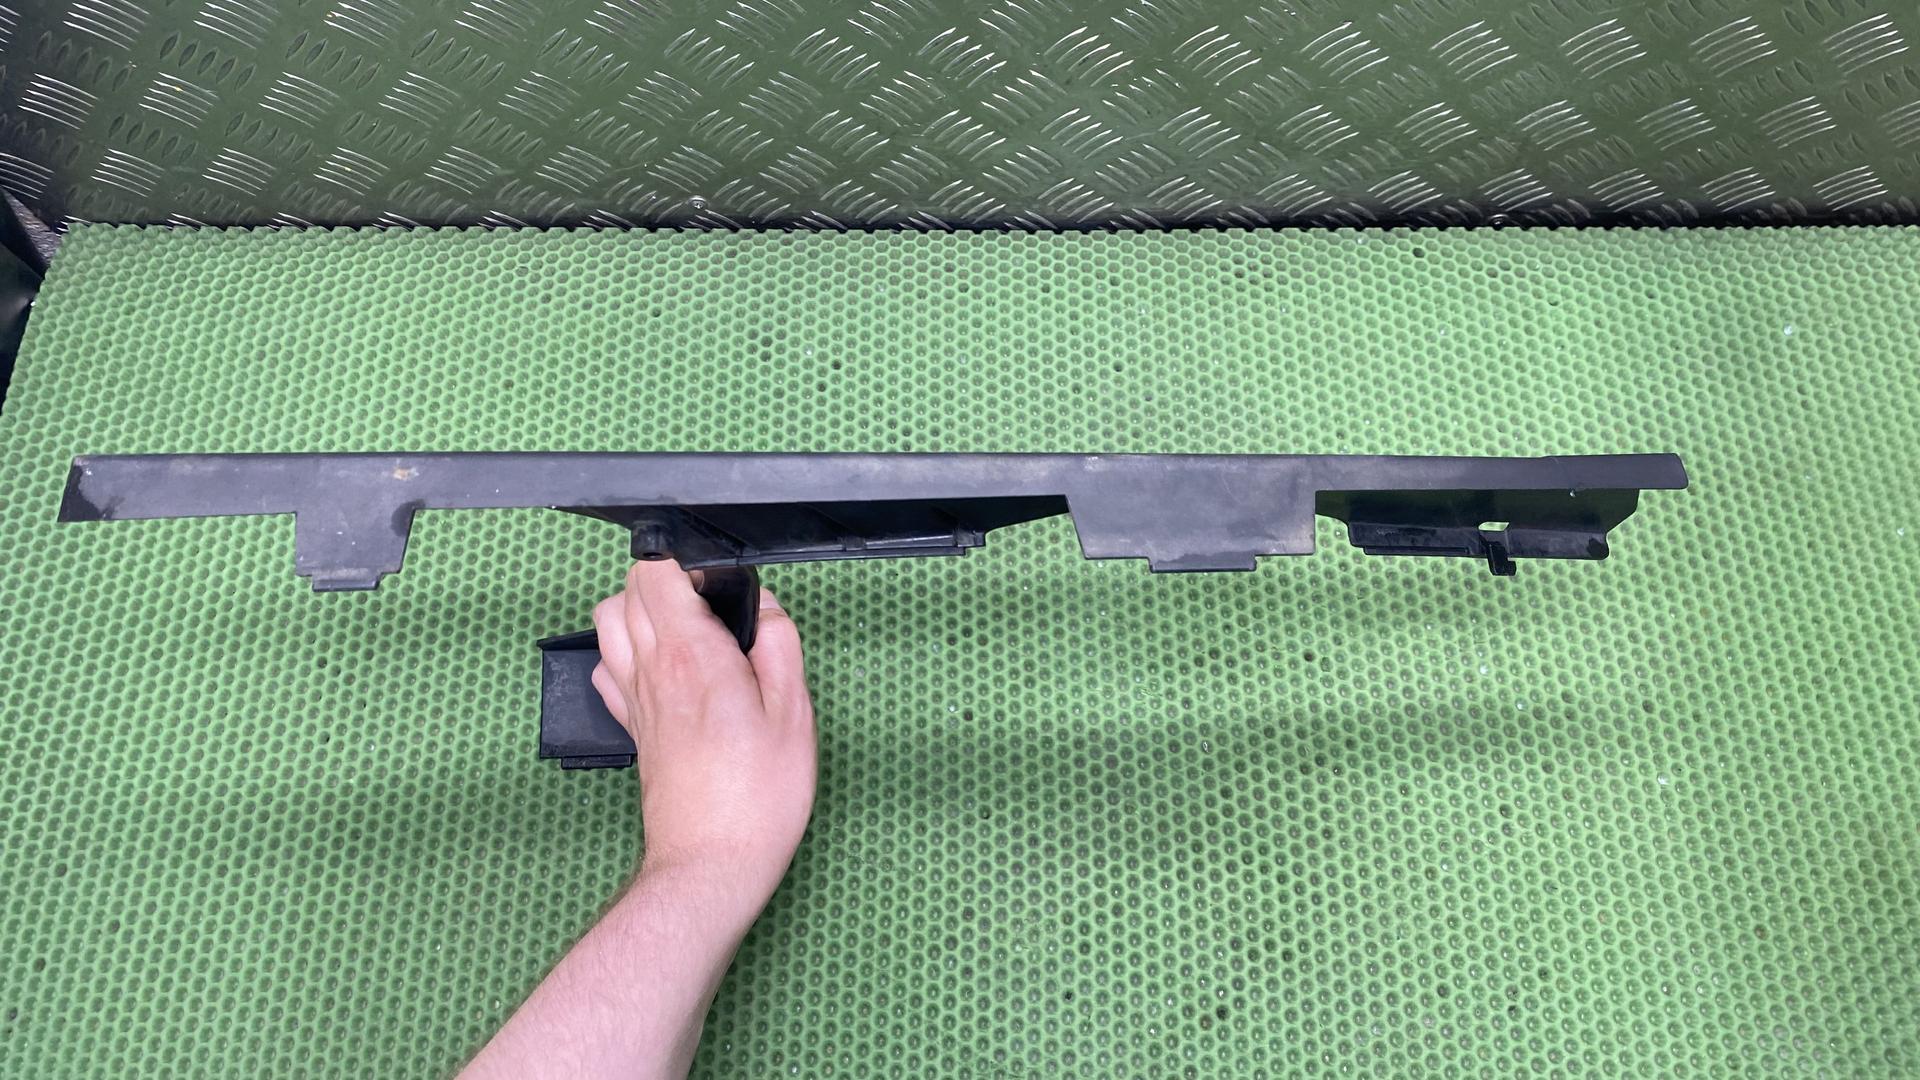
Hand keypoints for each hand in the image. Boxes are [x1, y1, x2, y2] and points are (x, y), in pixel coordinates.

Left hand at [590, 561, 816, 909]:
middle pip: (626, 588)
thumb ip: (777, 643)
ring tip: (685, 630)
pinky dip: (625, 653)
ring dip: (638, 610)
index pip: (657, 572)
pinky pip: (607, 667)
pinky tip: (663, 669)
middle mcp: (651, 668)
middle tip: (712, 607)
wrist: (711, 862)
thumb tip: (763, 605)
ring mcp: (633, 697)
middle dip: (664, 580)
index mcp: (692, 655)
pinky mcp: (630, 726)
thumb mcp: (793, 711)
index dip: (689, 566)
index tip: (723, 588)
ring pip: (607, 622)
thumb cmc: (759, 795)